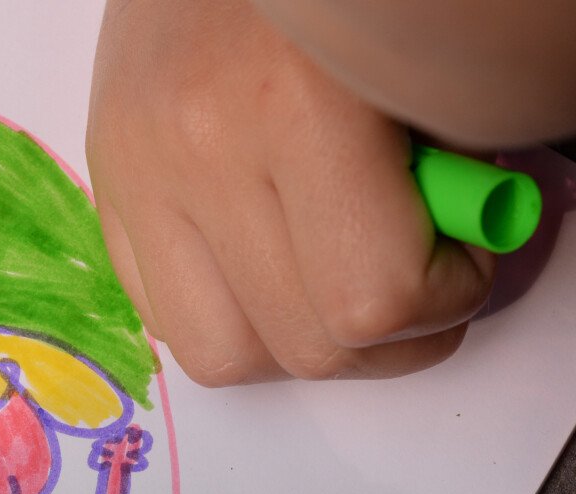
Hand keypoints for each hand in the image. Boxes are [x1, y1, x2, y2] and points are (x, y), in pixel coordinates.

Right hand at [86, 0, 494, 384]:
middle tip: (420, 282)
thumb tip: (462, 246)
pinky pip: (167, 317)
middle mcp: (196, 150)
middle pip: (303, 346)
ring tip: (337, 281)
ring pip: (224, 357)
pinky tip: (272, 258)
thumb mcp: (421, 53)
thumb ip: (449, 157)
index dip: (445, 301)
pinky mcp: (109, 182)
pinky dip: (235, 313)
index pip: (372, 300)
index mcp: (292, 105)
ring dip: (299, 344)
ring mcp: (139, 173)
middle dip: (387, 338)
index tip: (466, 260)